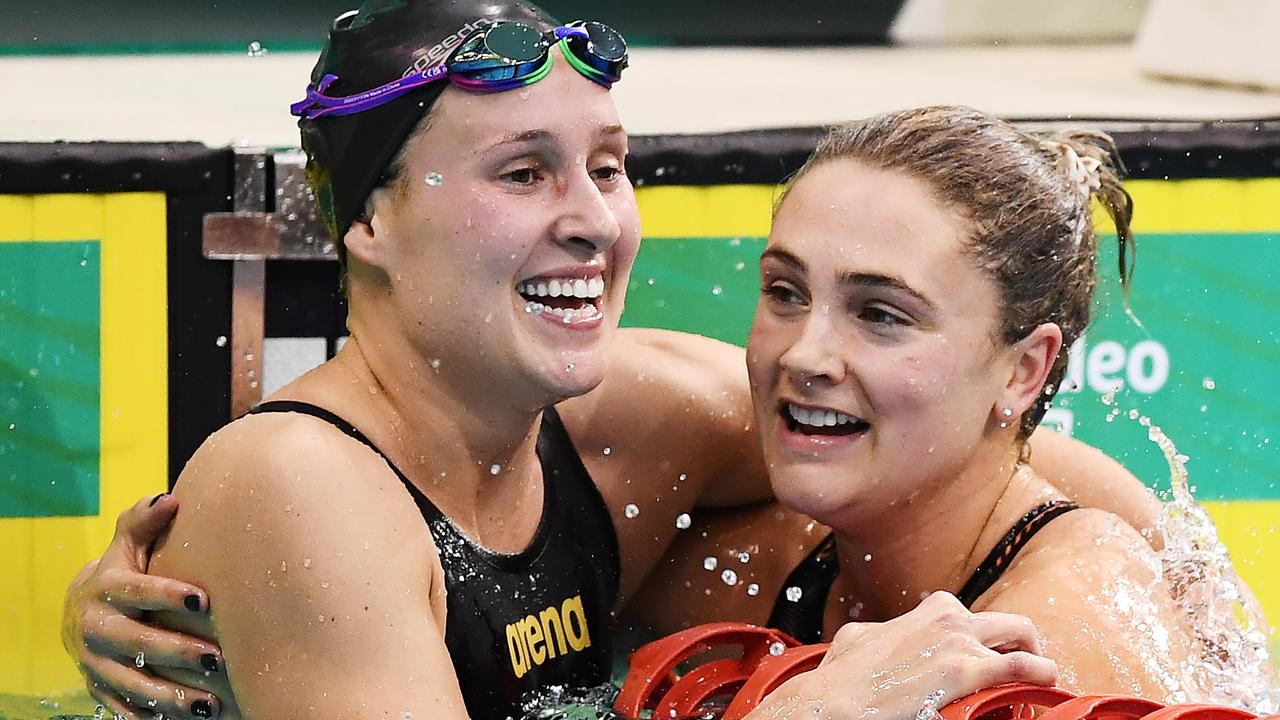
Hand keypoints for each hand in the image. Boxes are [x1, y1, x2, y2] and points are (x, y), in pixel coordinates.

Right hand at [63, 494, 224, 718]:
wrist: (83, 612)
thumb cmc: (123, 570)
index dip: (167, 594)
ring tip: (210, 704)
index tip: (204, 597)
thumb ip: (144, 522)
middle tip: (218, 658)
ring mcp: (97, 664)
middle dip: (178, 652)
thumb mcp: (127, 545)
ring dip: (171, 696)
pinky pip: (126, 709)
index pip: (137, 591)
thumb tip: (171, 498)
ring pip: (134, 684)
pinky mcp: (102, 689)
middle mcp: (97, 629)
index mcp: (106, 590)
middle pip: (138, 643)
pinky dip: (154, 717)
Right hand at [757, 591, 1057, 718]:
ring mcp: (959, 641)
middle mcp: (949, 618)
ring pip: (1022, 635)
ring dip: (1036, 661)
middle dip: (1022, 647)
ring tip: (1038, 686)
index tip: (985, 663)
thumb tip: (885, 639)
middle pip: (1010, 624)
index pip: (972, 618)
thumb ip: (883, 634)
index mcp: (929, 611)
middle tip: (1024, 673)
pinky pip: (1022, 667)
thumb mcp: (859, 638)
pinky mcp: (965, 670)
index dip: (984, 642)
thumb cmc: (842, 676)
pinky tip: (1044, 687)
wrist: (834, 700)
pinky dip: (1039, 675)